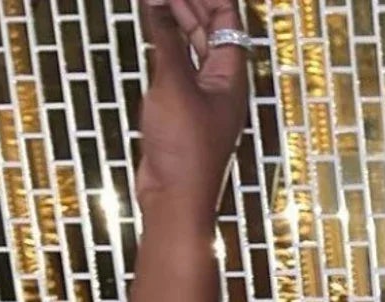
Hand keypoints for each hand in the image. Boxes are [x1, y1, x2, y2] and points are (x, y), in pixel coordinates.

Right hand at [135, 0, 252, 222]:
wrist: (175, 199)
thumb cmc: (184, 150)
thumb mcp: (174, 86)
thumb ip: (166, 40)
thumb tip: (158, 1)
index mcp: (232, 78)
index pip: (227, 22)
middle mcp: (221, 85)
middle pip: (210, 30)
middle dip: (190, 2)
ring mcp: (202, 97)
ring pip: (192, 46)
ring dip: (176, 19)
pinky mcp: (182, 109)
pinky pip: (177, 65)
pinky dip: (166, 44)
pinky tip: (153, 27)